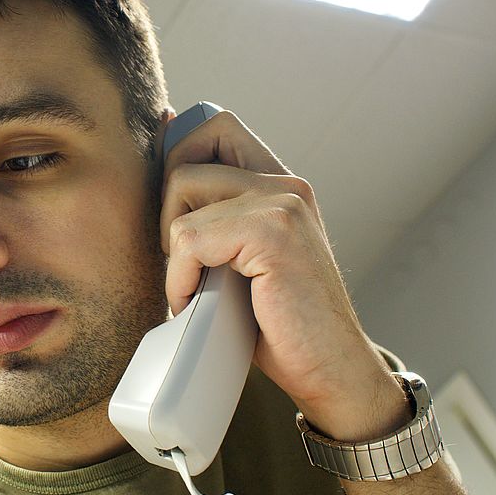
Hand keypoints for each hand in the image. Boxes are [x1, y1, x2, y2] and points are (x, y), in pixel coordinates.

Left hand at [157, 109, 408, 441]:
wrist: (331, 370)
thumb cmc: (278, 321)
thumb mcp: (240, 259)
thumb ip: (214, 218)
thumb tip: (164, 175)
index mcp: (278, 183)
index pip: (213, 124)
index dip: (177, 155)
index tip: (173, 209)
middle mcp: (284, 182)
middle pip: (187, 153)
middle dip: (167, 206)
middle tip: (188, 259)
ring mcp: (282, 202)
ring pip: (181, 192)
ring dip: (174, 250)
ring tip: (198, 288)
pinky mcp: (274, 232)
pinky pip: (189, 238)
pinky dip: (181, 278)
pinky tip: (200, 303)